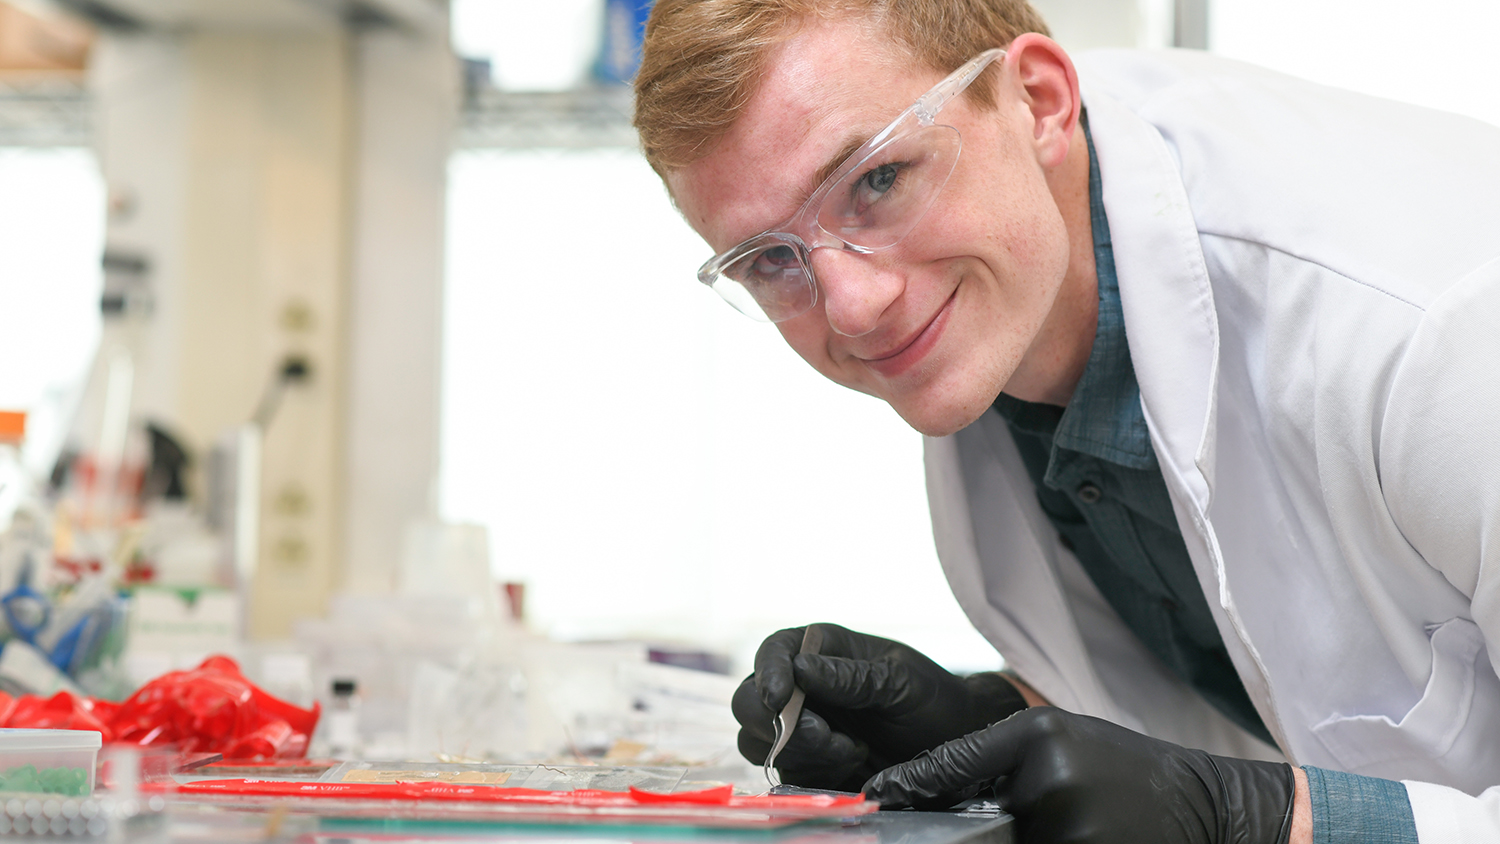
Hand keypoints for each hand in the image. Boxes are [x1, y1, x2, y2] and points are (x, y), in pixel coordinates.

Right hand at [732, 624, 1026, 791]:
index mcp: (823, 650)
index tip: (779, 698)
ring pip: (758, 741)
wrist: (956, 744)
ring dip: (798, 750)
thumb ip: (852, 677)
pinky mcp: (807, 762)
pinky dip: (811, 772)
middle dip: (778, 722)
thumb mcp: (900, 682)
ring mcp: (801, 726)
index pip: (774, 651)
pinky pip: (783, 772)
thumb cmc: (933, 700)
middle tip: (824, 735)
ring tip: (851, 750)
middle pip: (749, 700)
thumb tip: (800, 669)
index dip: (768, 672)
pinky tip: (851, 764)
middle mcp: (803, 686)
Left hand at [864, 707, 1295, 843]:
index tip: (875, 795)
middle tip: (1007, 811)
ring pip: (1007, 840)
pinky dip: (1048, 840)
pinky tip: (1086, 830)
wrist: (1202, 804)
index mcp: (1038, 735)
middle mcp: (1046, 779)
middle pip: (976, 822)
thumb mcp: (1064, 740)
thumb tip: (936, 791)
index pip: (951, 763)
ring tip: (1081, 819)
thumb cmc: (1127, 769)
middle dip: (978, 827)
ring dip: (1024, 833)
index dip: (907, 784)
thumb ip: (1004, 761)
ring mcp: (1066, 826)